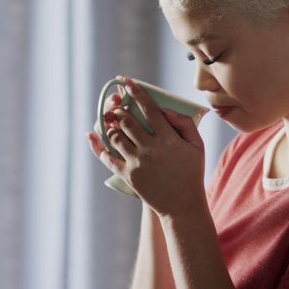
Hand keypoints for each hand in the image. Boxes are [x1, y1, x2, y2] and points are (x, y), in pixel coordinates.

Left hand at [86, 78, 206, 217]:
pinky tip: (91, 135)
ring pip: (115, 136)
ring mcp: (137, 163)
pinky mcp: (128, 175)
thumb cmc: (191, 173)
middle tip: (116, 104)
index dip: (136, 92)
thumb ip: (185, 124)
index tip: (126, 82)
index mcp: (169, 139)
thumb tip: (165, 109)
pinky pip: (107, 157)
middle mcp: (151, 149)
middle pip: (127, 121)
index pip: (149, 109)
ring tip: (110, 119)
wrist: (182, 206)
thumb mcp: (197, 146)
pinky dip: (97, 145)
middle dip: (119, 109)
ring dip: (110, 125)